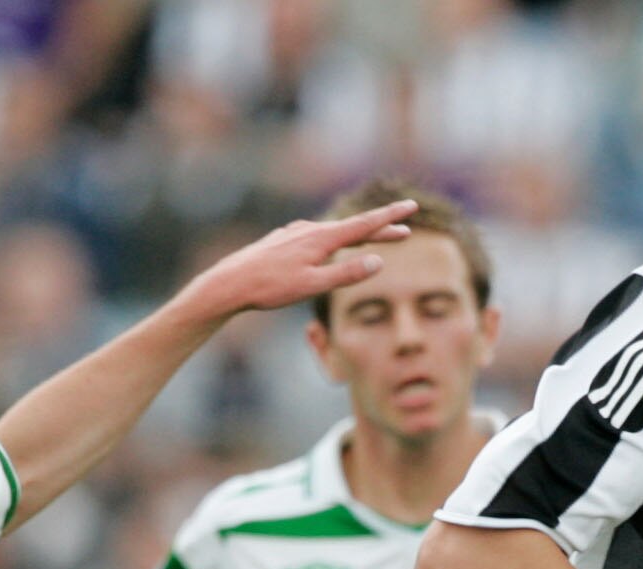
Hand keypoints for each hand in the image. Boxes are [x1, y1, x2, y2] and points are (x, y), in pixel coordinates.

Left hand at [176, 202, 415, 322]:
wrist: (230, 282)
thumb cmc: (270, 288)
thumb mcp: (313, 286)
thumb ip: (346, 274)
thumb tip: (378, 262)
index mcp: (322, 238)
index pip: (365, 224)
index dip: (391, 217)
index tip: (411, 206)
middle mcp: (311, 230)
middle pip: (354, 228)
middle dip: (381, 230)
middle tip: (407, 230)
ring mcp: (296, 233)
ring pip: (335, 233)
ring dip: (358, 236)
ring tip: (375, 239)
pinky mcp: (285, 240)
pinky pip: (318, 238)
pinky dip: (335, 241)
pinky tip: (331, 248)